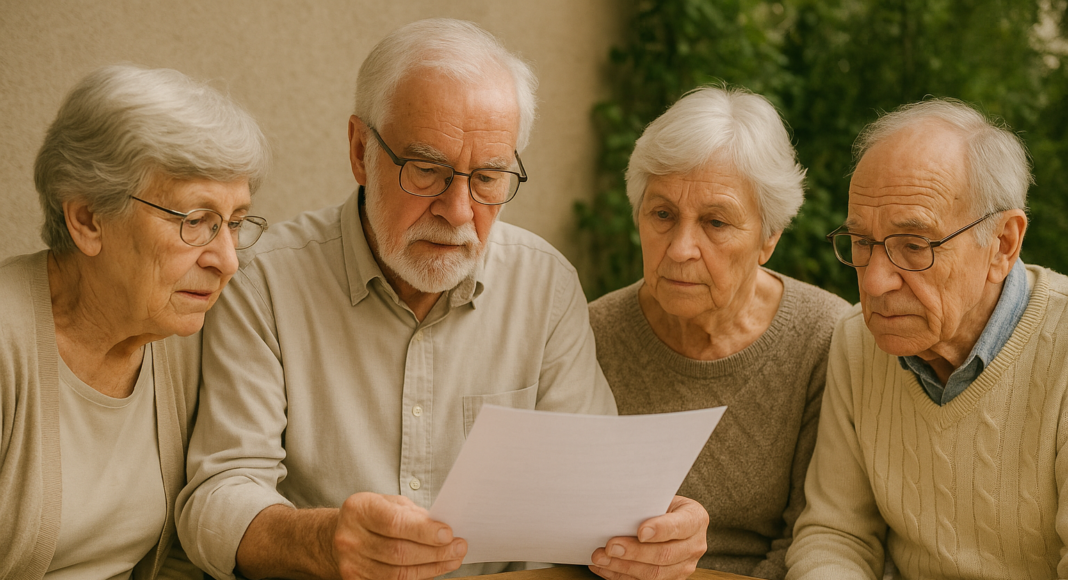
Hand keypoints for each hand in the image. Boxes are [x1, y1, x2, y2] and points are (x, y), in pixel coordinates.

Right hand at [333, 492, 466, 579]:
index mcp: (358, 509)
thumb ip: (413, 515)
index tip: (448, 534)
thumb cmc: (373, 516)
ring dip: (431, 568)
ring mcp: (350, 563)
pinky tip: (434, 570)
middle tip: (459, 548)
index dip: (423, 531)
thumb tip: (443, 531)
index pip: (394, 522)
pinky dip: (418, 578)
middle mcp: (349, 537)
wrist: (340, 535)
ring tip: (453, 560)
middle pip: (398, 551)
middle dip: (434, 552)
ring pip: (398, 572)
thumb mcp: (390, 503)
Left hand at [589, 496, 707, 579]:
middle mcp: (695, 545)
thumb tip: (616, 514)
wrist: (670, 519)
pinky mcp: (672, 579)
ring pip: (654, 574)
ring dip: (623, 567)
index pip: (679, 526)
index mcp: (695, 519)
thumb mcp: (659, 498)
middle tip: (610, 547)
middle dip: (634, 552)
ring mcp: (685, 566)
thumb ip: (646, 506)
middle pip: (665, 555)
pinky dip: (621, 576)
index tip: (640, 531)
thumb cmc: (660, 505)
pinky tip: (604, 568)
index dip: (660, 530)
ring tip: (600, 558)